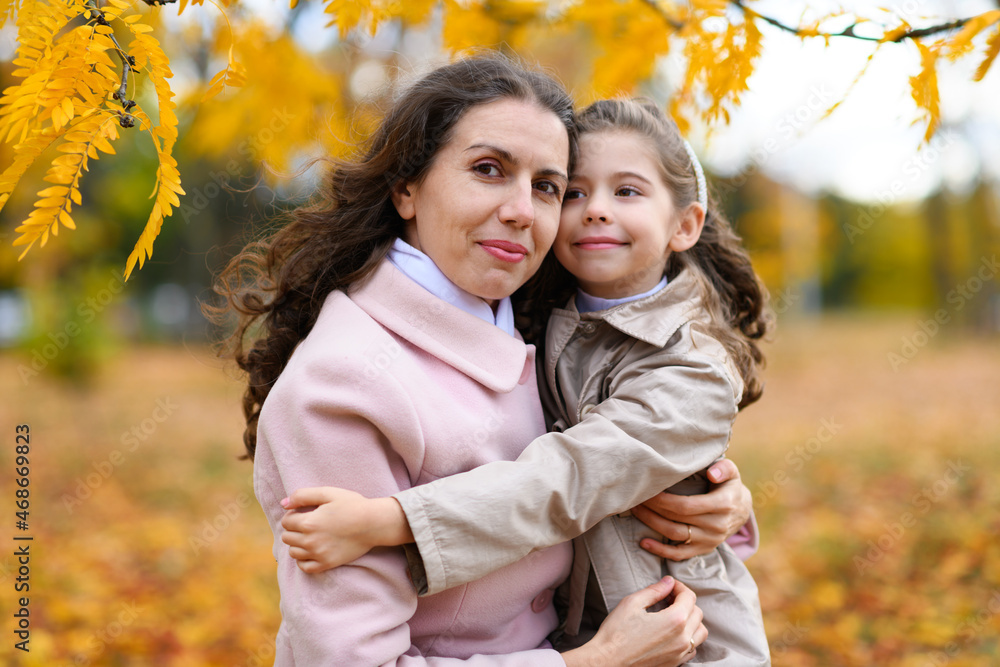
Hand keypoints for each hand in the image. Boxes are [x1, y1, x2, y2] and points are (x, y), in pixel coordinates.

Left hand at [280, 487, 410, 573]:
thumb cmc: (352, 505)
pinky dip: (303, 560)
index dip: (293, 515)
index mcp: (309, 522)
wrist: (373, 523)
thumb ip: (303, 495)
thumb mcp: (328, 493)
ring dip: (297, 544)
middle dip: (294, 529)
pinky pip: (304, 567)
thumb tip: (283, 504)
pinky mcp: (327, 564)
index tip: (305, 512)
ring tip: (310, 536)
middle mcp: (310, 541)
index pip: (286, 522)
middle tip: (309, 523)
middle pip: (287, 537)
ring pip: (293, 553)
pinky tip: (312, 550)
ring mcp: (318, 554)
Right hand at [562, 577, 705, 666]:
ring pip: (700, 633)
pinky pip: (692, 649)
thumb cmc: (616, 633)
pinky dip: (688, 638)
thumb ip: (655, 590)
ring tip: (674, 616)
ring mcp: (680, 654)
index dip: (680, 587)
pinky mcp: (675, 664)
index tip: (670, 586)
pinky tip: (672, 634)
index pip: (689, 597)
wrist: (607, 662)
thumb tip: (669, 582)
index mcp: (674, 620)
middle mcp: (682, 639)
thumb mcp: (632, 603)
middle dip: (686, 602)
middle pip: (698, 613)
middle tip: (669, 598)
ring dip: (691, 620)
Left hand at [631, 458, 751, 560]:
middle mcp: (717, 525)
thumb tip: (712, 473)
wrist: (742, 510)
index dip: (663, 500)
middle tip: (636, 497)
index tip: (647, 491)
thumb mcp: (732, 472)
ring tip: (635, 511)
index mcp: (723, 505)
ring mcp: (710, 540)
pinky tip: (643, 543)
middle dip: (653, 508)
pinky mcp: (703, 550)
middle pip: (676, 519)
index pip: (686, 505)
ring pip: (675, 535)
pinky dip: (660, 551)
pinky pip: (679, 555)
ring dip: (651, 524)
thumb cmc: (729, 486)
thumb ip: (724, 468)